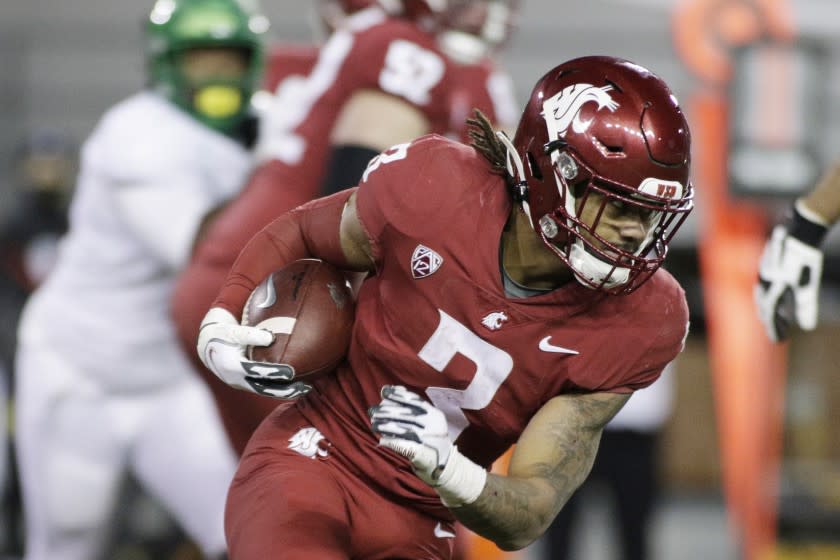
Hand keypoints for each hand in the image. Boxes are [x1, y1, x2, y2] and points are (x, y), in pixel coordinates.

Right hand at [197, 307, 311, 398]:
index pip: (257, 372)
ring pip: (266, 392)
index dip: (274, 373)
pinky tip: (296, 386)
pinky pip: (264, 389)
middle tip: (305, 387)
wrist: (208, 346)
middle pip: (264, 389)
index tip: (291, 372)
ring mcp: (241, 384)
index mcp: (232, 366)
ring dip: (285, 393)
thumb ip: (251, 334)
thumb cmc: (222, 334)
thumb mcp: (233, 331)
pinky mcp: (245, 384)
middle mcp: (236, 379)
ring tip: (305, 389)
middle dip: (285, 390)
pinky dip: (279, 389)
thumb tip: (271, 338)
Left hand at [369, 385, 486, 506]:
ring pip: (404, 430)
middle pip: (408, 415)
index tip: (384, 392)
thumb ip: (411, 406)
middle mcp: (434, 426)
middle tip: (373, 410)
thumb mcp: (427, 420)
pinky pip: (404, 446)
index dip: (398, 396)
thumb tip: (390, 389)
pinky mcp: (423, 455)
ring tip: (373, 424)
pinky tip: (382, 440)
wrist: (446, 466)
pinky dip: (392, 443)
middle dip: (388, 411)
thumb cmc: (431, 440)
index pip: (415, 401)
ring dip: (386, 426)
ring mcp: (429, 441)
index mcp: (435, 415)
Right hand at [755, 225, 822, 341]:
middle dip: (770, 320)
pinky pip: (766, 282)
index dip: (774, 328)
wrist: (801, 228)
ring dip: (769, 307)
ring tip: (777, 315)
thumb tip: (808, 326)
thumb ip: (806, 305)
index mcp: (771, 287)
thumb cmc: (805, 257)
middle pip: (763, 305)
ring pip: (763, 293)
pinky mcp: (769, 262)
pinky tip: (778, 293)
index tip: (779, 340)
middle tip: (777, 331)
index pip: (770, 313)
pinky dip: (771, 293)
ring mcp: (765, 270)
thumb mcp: (808, 283)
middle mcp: (763, 280)